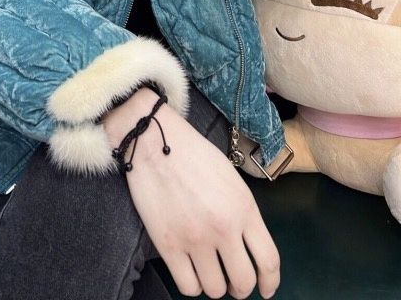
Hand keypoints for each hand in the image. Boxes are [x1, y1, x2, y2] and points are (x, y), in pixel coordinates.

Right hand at [104, 96, 279, 298]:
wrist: (155, 141)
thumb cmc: (194, 154)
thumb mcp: (232, 179)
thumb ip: (244, 213)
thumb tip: (249, 246)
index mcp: (244, 208)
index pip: (269, 261)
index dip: (271, 282)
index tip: (266, 289)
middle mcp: (223, 227)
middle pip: (243, 282)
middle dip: (240, 287)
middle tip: (232, 280)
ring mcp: (195, 239)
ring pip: (215, 290)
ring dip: (215, 285)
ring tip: (209, 270)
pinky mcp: (168, 245)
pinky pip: (187, 287)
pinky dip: (192, 284)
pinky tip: (190, 269)